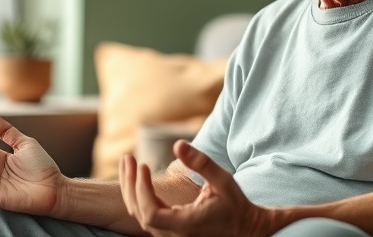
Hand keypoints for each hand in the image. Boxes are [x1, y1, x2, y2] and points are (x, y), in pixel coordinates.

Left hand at [119, 140, 273, 236]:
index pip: (150, 212)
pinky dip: (138, 197)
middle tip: (127, 158)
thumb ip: (201, 163)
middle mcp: (175, 235)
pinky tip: (137, 178)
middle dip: (130, 184)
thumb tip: (178, 144)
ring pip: (139, 216)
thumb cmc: (235, 205)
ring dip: (131, 190)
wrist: (245, 229)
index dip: (141, 190)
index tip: (143, 165)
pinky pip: (146, 217)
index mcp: (186, 224)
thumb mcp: (223, 180)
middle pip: (139, 213)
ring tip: (128, 163)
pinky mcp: (170, 232)